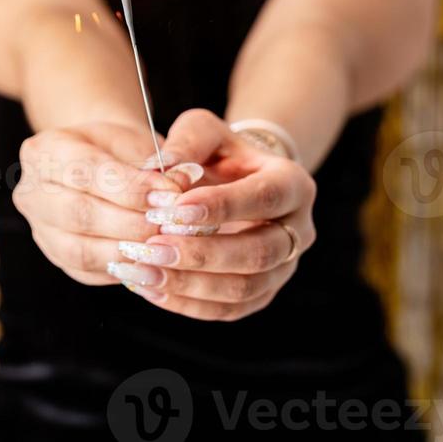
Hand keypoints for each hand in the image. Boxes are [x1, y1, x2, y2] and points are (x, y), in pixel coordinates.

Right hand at [12, 120, 200, 285]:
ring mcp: (39, 228)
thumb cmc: (119, 149)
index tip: (171, 194)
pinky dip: (122, 269)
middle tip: (171, 224)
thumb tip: (184, 181)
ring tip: (166, 245)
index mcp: (44, 150)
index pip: (85, 171)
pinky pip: (87, 271)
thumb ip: (155, 161)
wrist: (101, 162)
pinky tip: (152, 262)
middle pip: (79, 213)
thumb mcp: (135, 141)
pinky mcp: (55, 256)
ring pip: (80, 250)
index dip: (130, 187)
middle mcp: (31, 191)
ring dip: (128, 251)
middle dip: (131, 222)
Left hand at [110, 109, 316, 319]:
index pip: (263, 198)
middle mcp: (298, 230)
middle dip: (202, 253)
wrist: (237, 179)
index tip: (174, 209)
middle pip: (259, 253)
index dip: (221, 207)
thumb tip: (164, 172)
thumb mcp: (205, 131)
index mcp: (292, 183)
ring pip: (244, 289)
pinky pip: (228, 310)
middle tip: (152, 247)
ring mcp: (283, 268)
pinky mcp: (261, 294)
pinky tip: (152, 289)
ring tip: (144, 271)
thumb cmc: (219, 152)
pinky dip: (188, 304)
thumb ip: (187, 143)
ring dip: (190, 285)